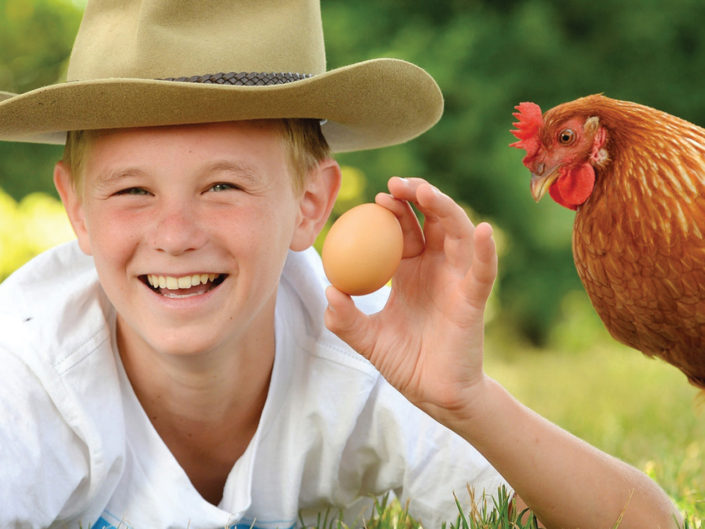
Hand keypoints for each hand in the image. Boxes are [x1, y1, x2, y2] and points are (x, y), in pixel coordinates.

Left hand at [324, 177, 496, 425]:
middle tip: (397, 182)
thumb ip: (345, 318)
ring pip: (458, 234)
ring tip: (425, 193)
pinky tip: (483, 231)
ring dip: (445, 209)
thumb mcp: (366, 338)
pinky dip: (486, 251)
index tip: (377, 197)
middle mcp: (437, 268)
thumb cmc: (404, 362)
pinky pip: (483, 272)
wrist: (433, 394)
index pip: (405, 229)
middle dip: (418, 195)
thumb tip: (327, 290)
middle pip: (433, 220)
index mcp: (412, 270)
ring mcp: (457, 280)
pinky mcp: (474, 299)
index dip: (394, 209)